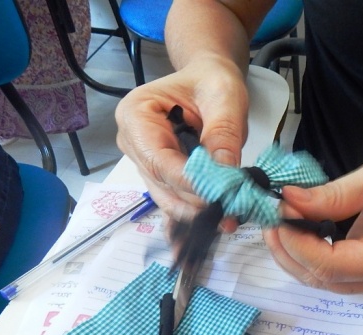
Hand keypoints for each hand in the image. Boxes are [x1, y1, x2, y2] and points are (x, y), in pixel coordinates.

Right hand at [115, 56, 247, 223]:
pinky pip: (176, 200)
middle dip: (195, 201)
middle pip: (161, 182)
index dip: (186, 181)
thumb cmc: (211, 82)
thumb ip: (223, 133)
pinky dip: (196, 212)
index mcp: (136, 114)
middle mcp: (133, 142)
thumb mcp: (224, 98)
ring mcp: (146, 162)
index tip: (216, 196)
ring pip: (168, 197)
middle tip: (229, 214)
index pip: (158, 158)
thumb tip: (225, 174)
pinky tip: (215, 224)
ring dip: (198, 211)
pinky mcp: (162, 177)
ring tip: (229, 220)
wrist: (210, 82)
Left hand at [263, 149, 362, 294]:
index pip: (334, 265)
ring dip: (294, 255)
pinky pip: (331, 273)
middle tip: (269, 217)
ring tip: (276, 222)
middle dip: (290, 250)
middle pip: (324, 279)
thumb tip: (288, 201)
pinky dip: (308, 254)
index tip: (277, 216)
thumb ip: (334, 195)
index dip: (300, 245)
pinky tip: (294, 231)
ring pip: (323, 281)